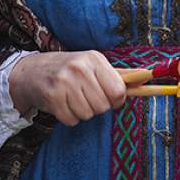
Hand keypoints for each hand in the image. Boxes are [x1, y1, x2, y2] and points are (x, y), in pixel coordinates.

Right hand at [8, 51, 125, 125]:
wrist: (31, 71)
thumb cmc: (70, 69)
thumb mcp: (94, 65)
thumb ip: (120, 74)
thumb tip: (147, 77)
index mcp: (95, 59)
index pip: (118, 90)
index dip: (118, 100)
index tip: (112, 99)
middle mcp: (80, 69)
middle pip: (103, 105)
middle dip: (99, 107)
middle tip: (88, 97)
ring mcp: (63, 83)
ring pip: (88, 114)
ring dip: (83, 112)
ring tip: (74, 99)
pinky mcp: (51, 97)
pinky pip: (71, 120)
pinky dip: (70, 118)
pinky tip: (63, 105)